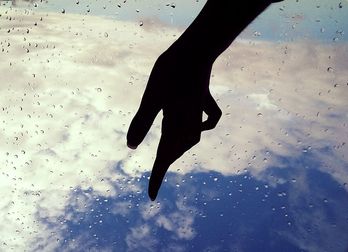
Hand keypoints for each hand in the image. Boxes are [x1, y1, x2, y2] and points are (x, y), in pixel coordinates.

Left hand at [126, 47, 221, 200]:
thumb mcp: (152, 96)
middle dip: (166, 164)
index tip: (151, 196)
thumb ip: (142, 121)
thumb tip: (131, 146)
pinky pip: (206, 122)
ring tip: (167, 157)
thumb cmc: (172, 70)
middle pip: (177, 150)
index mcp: (176, 125)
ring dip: (177, 149)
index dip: (157, 177)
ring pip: (190, 139)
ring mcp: (198, 112)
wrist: (196, 49)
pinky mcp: (203, 101)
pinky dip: (201, 128)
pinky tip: (196, 126)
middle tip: (156, 178)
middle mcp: (190, 123)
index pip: (164, 157)